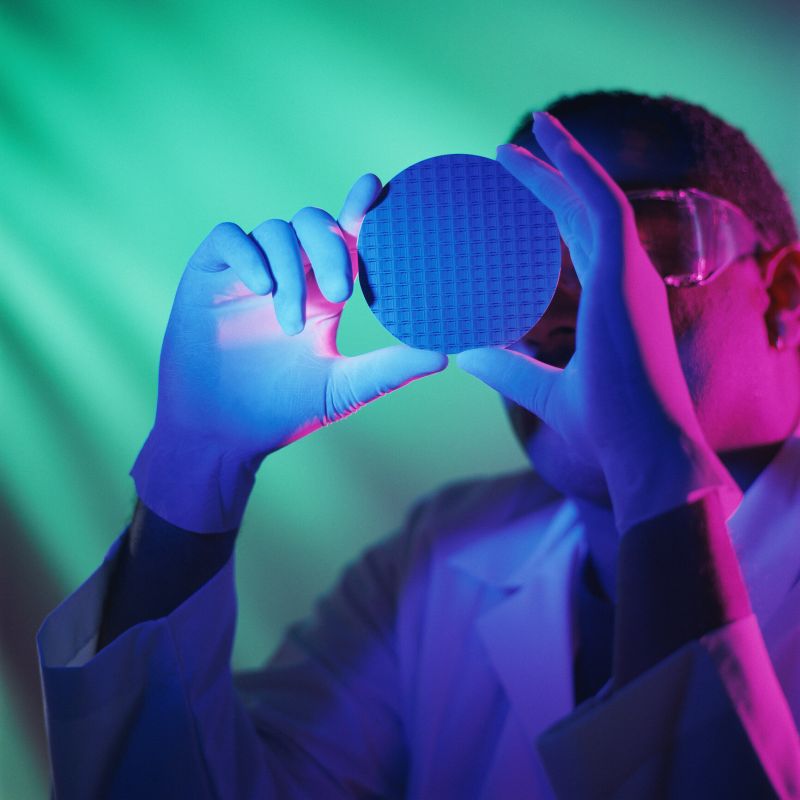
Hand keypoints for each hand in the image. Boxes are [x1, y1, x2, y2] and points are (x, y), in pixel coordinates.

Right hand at [133, 174, 446, 530]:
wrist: (223, 433)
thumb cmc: (284, 411)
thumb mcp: (343, 387)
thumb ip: (389, 368)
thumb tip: (445, 355)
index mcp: (322, 292)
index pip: (345, 236)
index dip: (360, 208)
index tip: (377, 187)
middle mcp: (288, 274)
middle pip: (313, 221)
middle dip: (330, 246)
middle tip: (340, 293)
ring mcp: (247, 273)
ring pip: (275, 230)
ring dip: (289, 269)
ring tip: (290, 323)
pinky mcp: (208, 276)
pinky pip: (229, 238)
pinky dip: (248, 253)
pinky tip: (260, 286)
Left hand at [456, 113, 739, 531]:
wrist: (642, 451)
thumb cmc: (605, 427)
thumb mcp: (540, 389)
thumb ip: (506, 367)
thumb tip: (463, 352)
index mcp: (614, 301)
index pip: (582, 241)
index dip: (555, 210)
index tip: (519, 191)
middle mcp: (627, 279)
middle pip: (586, 210)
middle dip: (552, 176)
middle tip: (511, 152)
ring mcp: (630, 274)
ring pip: (596, 195)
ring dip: (563, 159)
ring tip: (529, 128)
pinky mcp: (626, 276)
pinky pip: (601, 206)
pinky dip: (576, 171)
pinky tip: (544, 145)